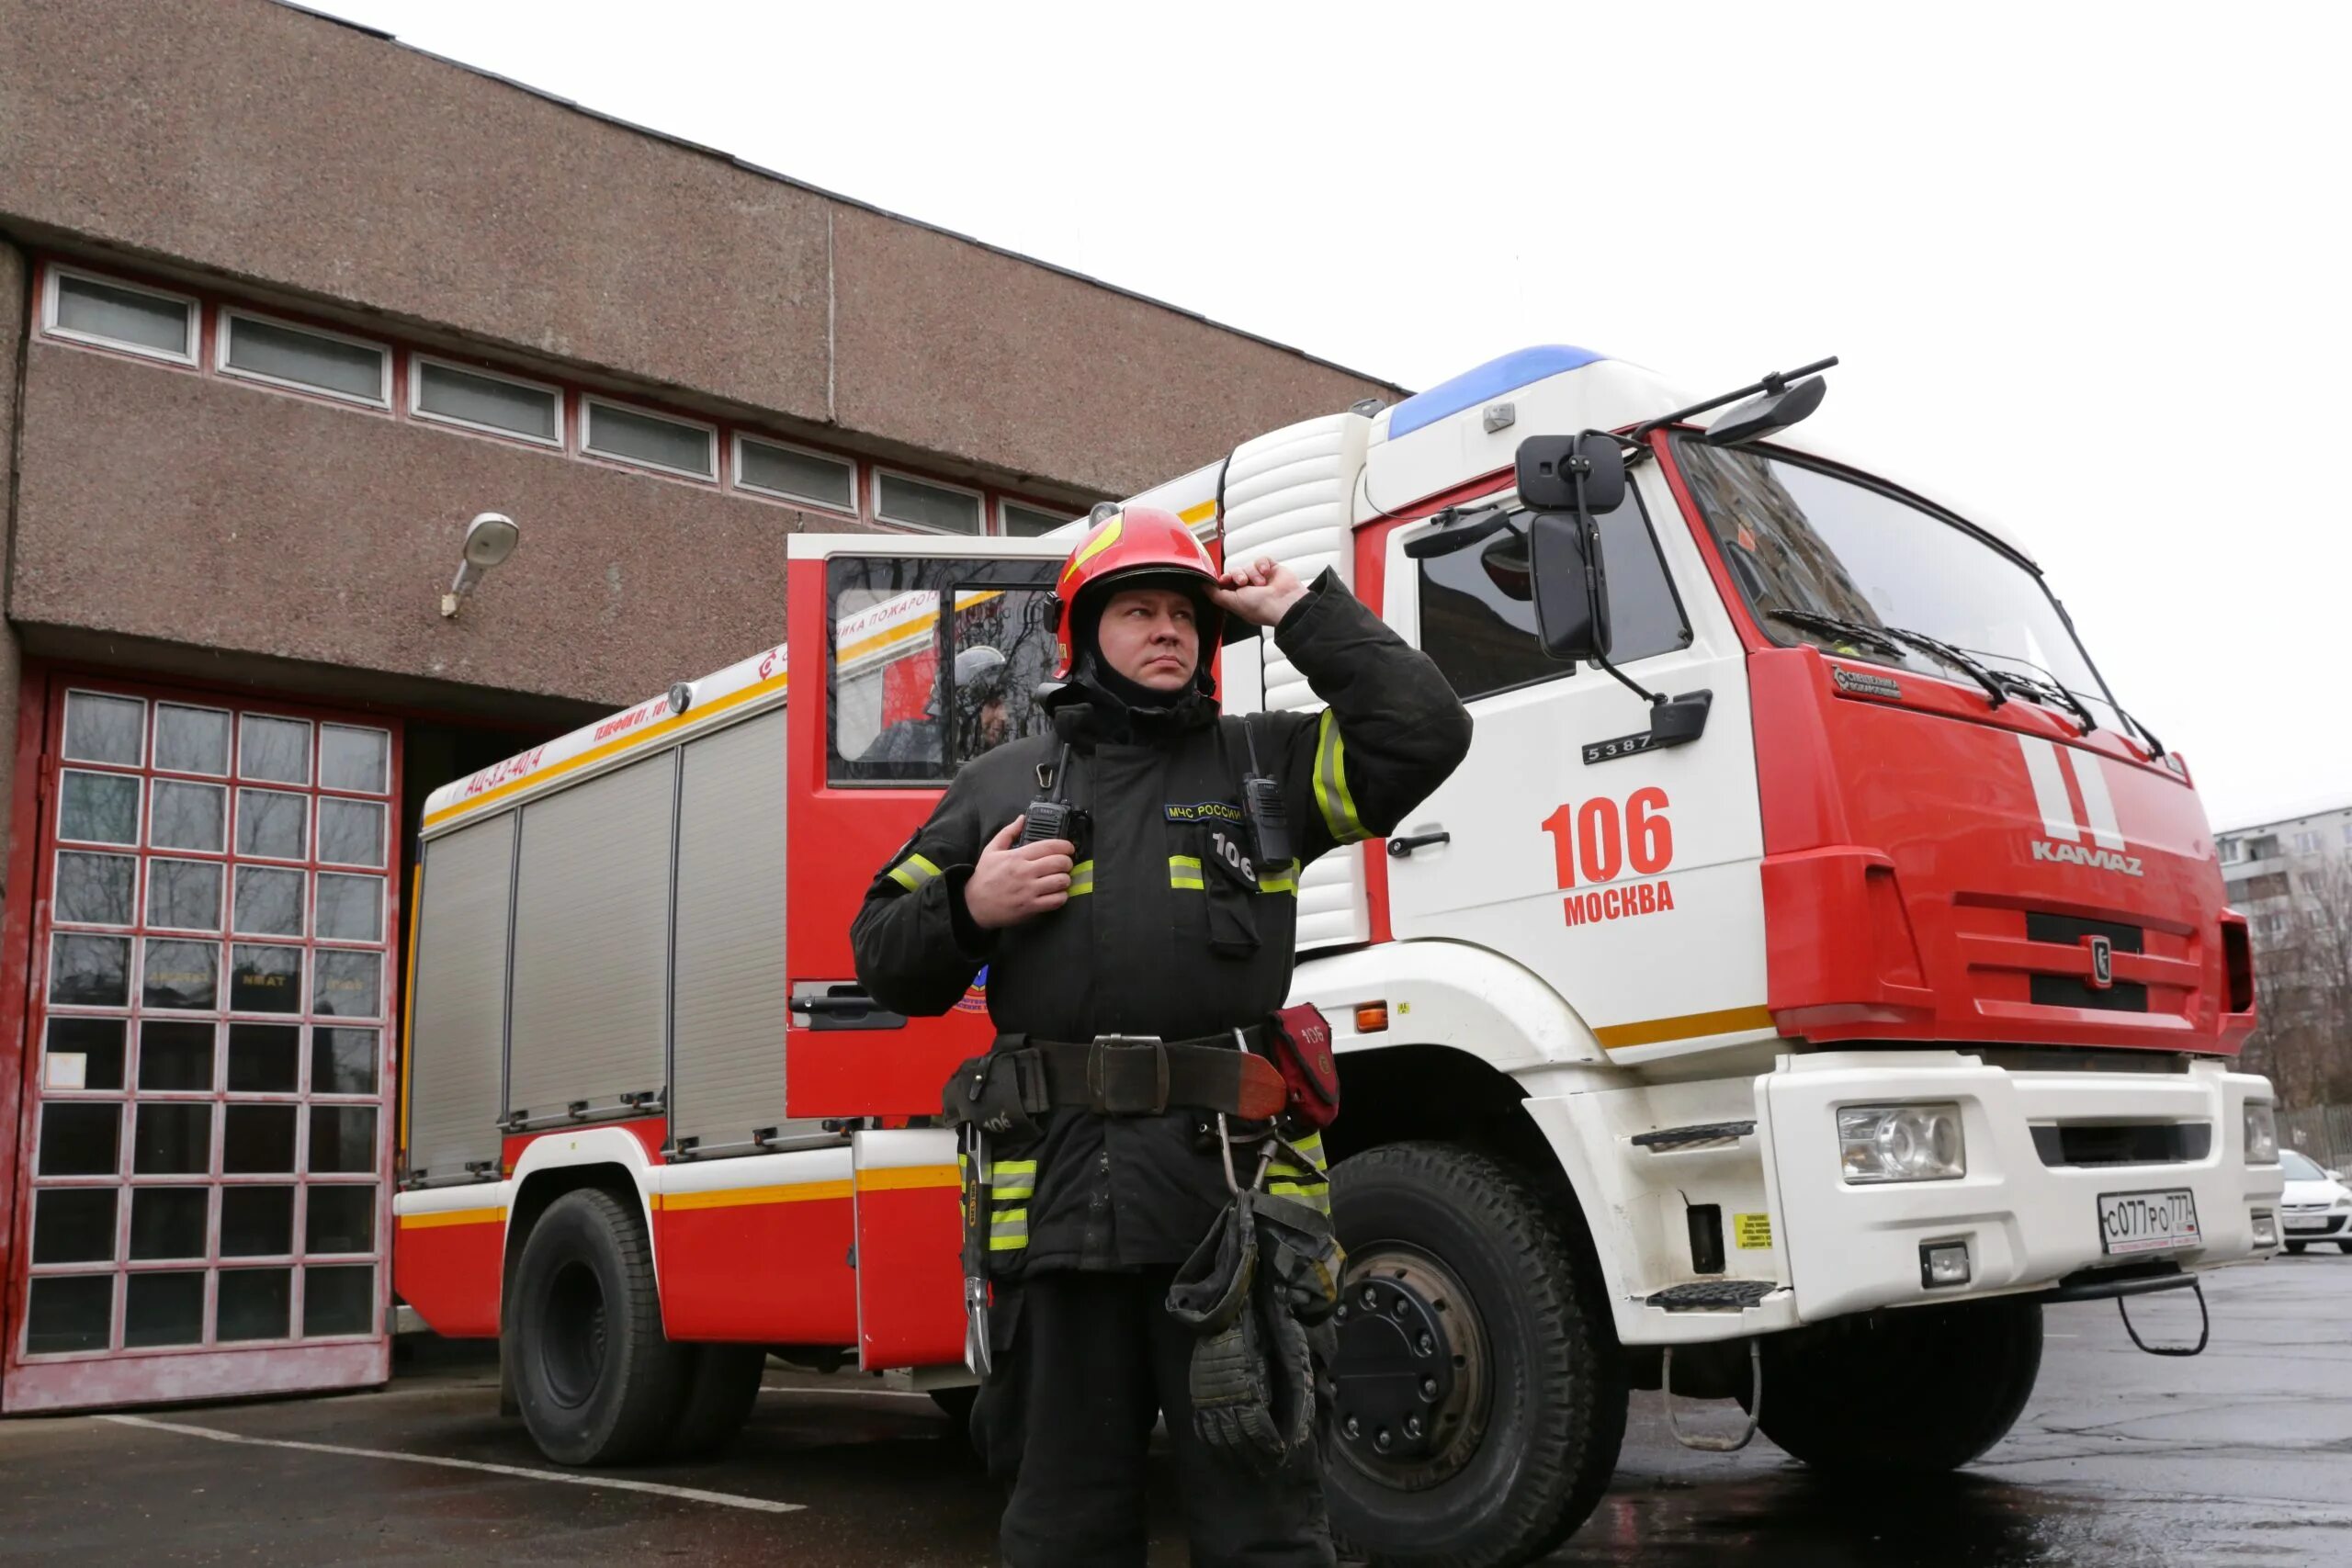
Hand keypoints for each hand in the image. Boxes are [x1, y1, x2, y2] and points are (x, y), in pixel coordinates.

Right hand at [962, 816, 1076, 929]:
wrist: (974, 905)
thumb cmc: (984, 877)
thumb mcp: (991, 850)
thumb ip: (1008, 832)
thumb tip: (1022, 818)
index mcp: (1017, 856)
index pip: (1049, 846)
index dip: (1065, 846)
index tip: (1069, 848)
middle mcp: (1025, 872)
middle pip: (1059, 863)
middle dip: (1067, 862)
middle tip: (1065, 864)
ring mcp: (1029, 890)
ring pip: (1061, 881)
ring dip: (1065, 879)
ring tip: (1061, 879)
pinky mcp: (1031, 907)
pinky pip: (1056, 900)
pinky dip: (1061, 896)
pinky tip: (1057, 893)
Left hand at [1209, 556, 1309, 627]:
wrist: (1284, 604)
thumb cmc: (1261, 608)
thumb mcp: (1232, 603)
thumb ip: (1215, 595)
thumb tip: (1202, 586)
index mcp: (1240, 597)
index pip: (1227, 582)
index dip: (1225, 579)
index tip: (1225, 580)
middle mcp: (1250, 588)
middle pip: (1236, 571)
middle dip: (1238, 575)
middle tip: (1244, 583)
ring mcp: (1262, 578)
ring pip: (1248, 565)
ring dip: (1252, 573)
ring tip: (1261, 583)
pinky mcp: (1272, 569)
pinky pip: (1261, 559)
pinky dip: (1262, 564)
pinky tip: (1266, 572)